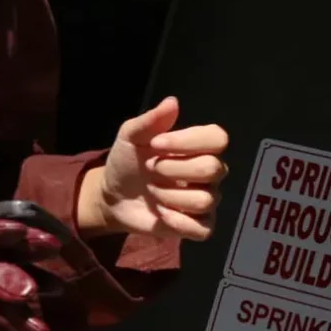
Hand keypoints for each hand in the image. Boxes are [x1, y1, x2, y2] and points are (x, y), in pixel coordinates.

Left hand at [77, 97, 229, 241]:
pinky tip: (162, 214)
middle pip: (213, 169)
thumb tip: (172, 102)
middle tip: (151, 170)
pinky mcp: (196, 225)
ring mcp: (205, 199)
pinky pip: (203, 228)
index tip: (156, 144)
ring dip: (170, 196)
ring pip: (205, 199)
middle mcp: (209, 172)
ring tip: (152, 192)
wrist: (112, 195)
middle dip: (174, 170)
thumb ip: (150, 120)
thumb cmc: (127, 162)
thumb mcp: (130, 137)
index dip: (188, 141)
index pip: (218, 138)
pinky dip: (179, 222)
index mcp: (198, 146)